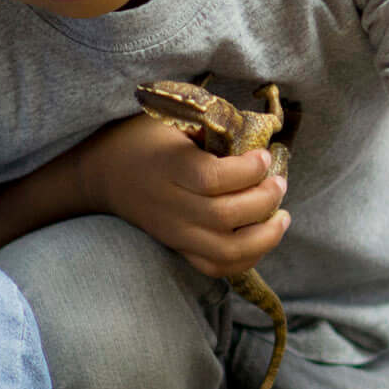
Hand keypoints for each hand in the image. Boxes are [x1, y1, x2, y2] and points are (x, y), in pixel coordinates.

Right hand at [73, 112, 287, 278]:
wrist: (105, 173)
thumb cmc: (144, 139)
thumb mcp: (171, 120)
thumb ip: (209, 126)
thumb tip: (256, 133)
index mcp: (168, 168)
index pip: (212, 179)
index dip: (247, 170)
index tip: (265, 156)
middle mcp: (170, 205)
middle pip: (224, 216)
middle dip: (263, 201)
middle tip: (280, 183)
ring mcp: (174, 232)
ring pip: (225, 251)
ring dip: (264, 238)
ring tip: (282, 217)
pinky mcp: (178, 248)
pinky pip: (215, 267)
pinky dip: (246, 259)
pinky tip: (263, 238)